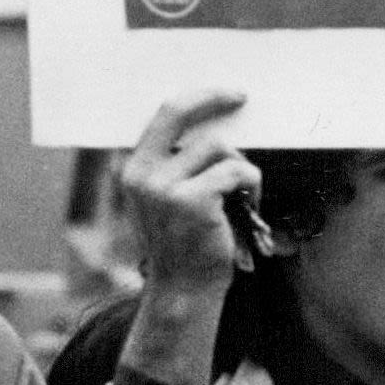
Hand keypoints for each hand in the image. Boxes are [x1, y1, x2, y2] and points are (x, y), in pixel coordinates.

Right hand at [113, 90, 259, 384]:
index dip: (195, 98)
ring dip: (241, 167)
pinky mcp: (192, 201)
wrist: (183, 291)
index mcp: (132, 169)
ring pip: (220, 147)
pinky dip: (252, 186)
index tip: (224, 93)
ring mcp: (164, 187)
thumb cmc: (183, 244)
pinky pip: (237, 171)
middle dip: (213, 97)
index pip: (162, 115)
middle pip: (179, 112)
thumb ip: (176, 165)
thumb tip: (215, 122)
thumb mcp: (166, 200)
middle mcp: (141, 174)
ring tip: (243, 195)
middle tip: (241, 96)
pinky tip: (248, 208)